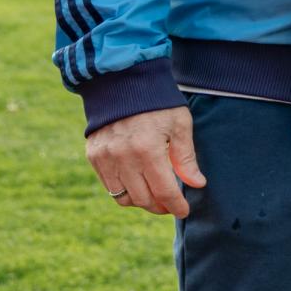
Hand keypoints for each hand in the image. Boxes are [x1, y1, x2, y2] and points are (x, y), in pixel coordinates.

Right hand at [86, 105, 204, 217]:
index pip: (164, 192)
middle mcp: (123, 157)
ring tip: (153, 193)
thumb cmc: (157, 102)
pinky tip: (137, 181)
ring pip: (125, 198)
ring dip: (141, 200)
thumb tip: (197, 184)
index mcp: (148, 149)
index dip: (176, 206)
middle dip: (160, 206)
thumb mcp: (179, 124)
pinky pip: (110, 186)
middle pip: (144, 199)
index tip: (184, 211)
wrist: (122, 80)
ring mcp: (105, 157)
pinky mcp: (94, 156)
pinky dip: (124, 190)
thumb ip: (186, 157)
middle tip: (170, 202)